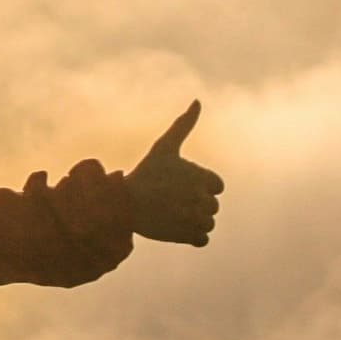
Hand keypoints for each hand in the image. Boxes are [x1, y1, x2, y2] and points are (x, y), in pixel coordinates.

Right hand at [126, 99, 221, 246]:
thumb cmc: (145, 174)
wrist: (123, 204)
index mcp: (201, 177)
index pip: (217, 186)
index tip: (180, 185)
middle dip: (195, 204)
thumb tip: (198, 100)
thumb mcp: (165, 147)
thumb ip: (184, 125)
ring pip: (208, 223)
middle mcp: (202, 198)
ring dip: (194, 221)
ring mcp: (196, 219)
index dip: (201, 186)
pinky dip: (192, 236)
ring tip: (172, 214)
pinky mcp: (188, 236)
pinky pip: (203, 239)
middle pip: (212, 206)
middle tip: (171, 200)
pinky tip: (175, 227)